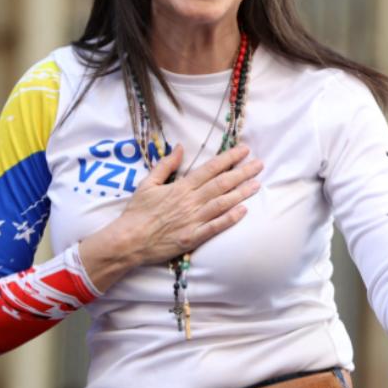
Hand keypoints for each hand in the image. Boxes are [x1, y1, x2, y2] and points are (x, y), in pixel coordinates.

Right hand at [118, 144, 262, 264]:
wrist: (128, 240)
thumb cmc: (137, 212)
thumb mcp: (147, 184)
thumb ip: (165, 165)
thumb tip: (179, 147)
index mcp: (180, 187)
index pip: (210, 168)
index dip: (229, 158)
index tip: (244, 150)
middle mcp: (190, 201)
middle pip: (221, 183)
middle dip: (242, 172)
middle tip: (260, 164)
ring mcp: (193, 220)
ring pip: (222, 203)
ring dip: (241, 193)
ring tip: (257, 184)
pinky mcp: (193, 238)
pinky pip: (215, 227)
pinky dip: (230, 218)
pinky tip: (244, 211)